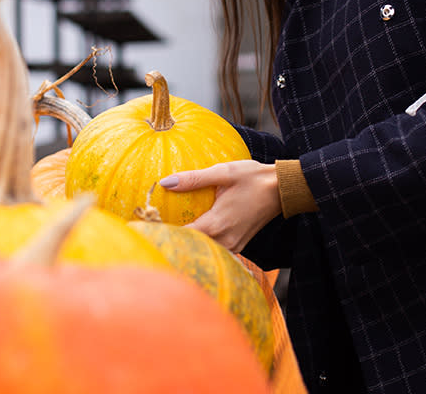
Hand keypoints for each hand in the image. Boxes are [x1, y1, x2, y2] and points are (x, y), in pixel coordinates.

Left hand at [159, 160, 280, 252]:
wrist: (283, 190)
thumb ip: (194, 179)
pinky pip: (216, 250)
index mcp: (216, 224)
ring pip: (204, 252)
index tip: (143, 229)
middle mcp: (224, 240)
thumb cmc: (253, 178)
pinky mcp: (239, 246)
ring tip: (166, 237)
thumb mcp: (223, 172)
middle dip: (171, 243)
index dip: (162, 235)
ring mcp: (233, 246)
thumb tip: (165, 182)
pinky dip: (202, 245)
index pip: (182, 237)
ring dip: (187, 246)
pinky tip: (191, 235)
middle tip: (149, 235)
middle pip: (191, 250)